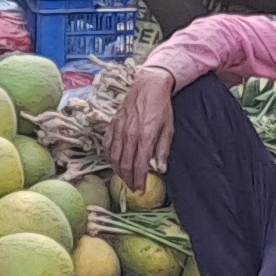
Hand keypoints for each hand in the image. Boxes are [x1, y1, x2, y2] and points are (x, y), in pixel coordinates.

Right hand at [106, 66, 176, 191]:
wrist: (148, 85)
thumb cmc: (161, 107)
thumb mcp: (168, 128)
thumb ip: (163, 149)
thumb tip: (160, 169)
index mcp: (145, 137)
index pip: (139, 165)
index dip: (139, 180)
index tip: (140, 189)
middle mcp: (130, 135)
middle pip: (125, 164)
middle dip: (128, 179)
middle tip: (132, 188)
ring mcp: (119, 129)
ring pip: (114, 156)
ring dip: (117, 170)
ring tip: (123, 178)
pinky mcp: (113, 124)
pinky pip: (107, 144)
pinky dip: (108, 156)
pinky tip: (112, 161)